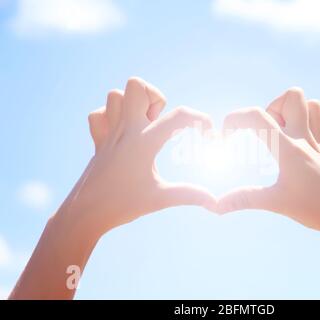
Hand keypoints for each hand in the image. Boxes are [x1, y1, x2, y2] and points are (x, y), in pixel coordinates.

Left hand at [65, 77, 215, 235]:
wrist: (84, 214)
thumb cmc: (123, 205)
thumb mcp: (160, 198)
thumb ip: (190, 195)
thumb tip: (215, 202)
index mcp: (144, 142)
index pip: (180, 116)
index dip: (202, 120)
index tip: (209, 136)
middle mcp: (125, 130)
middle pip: (137, 85)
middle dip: (155, 97)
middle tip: (159, 122)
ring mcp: (108, 133)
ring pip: (115, 95)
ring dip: (133, 104)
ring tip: (142, 126)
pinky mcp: (97, 140)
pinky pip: (99, 114)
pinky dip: (112, 117)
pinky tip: (122, 134)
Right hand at [216, 88, 319, 298]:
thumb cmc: (312, 209)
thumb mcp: (274, 203)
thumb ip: (244, 199)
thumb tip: (215, 206)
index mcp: (288, 148)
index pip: (257, 117)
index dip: (235, 119)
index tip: (227, 136)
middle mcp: (306, 138)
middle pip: (293, 96)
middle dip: (274, 105)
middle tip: (267, 130)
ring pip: (315, 105)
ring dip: (297, 112)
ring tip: (286, 132)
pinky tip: (310, 142)